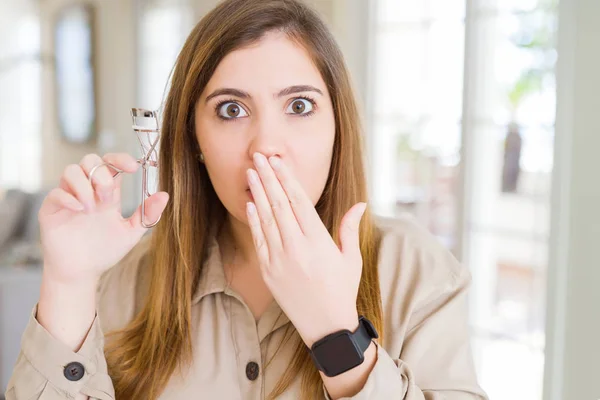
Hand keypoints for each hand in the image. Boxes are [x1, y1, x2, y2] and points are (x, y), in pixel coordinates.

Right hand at [38, 153, 168, 285]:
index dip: (121, 159)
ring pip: (71, 170)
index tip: (133, 168)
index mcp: (107, 193)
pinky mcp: (51, 210)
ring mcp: (68, 198)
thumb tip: (164, 195)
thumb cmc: (105, 251)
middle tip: (108, 198)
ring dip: (85, 185)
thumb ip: (147, 214)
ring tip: (92, 209)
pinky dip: (69, 198)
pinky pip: (56, 192)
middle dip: (102, 175)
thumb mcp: (131, 233)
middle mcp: (87, 191)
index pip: (111, 164)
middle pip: (90, 161)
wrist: (82, 273)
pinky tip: (80, 210)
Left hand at [245, 152, 366, 346]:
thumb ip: (350, 228)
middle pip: (279, 204)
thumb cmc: (342, 290)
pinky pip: (259, 240)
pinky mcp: (268, 271)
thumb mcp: (351, 259)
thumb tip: (360, 203)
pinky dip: (254, 220)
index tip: (278, 161)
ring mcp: (279, 259)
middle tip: (259, 156)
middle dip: (268, 178)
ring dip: (258, 193)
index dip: (287, 178)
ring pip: (266, 218)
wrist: (325, 326)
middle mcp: (296, 247)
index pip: (299, 201)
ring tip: (251, 172)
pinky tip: (250, 203)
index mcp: (318, 241)